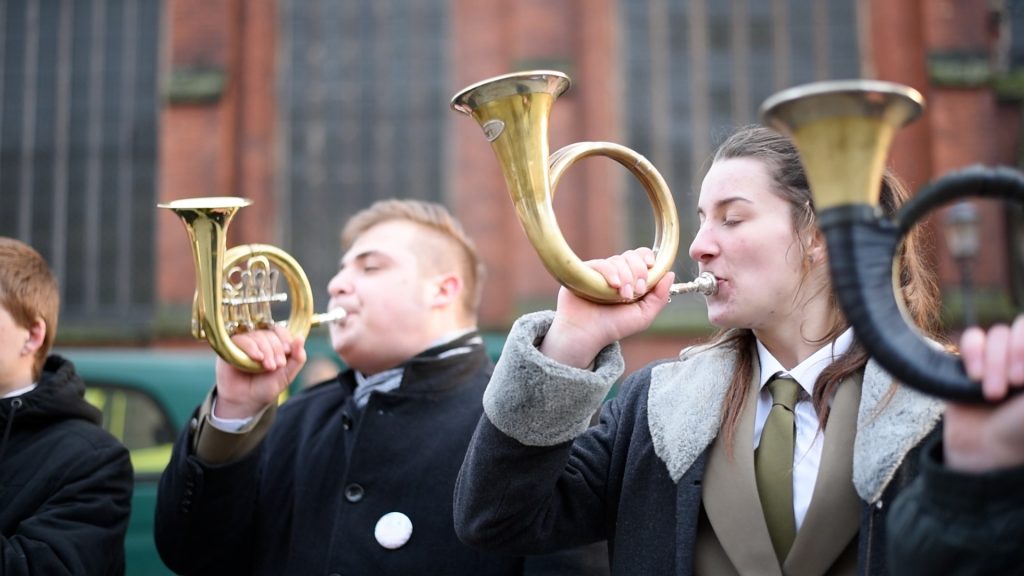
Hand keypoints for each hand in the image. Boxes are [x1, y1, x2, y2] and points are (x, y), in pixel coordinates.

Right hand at [213, 325, 307, 418]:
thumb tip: (301, 338)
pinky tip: (257, 358)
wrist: (245, 401)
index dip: (285, 338)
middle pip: (270, 333)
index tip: (288, 351)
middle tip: (276, 366)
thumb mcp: (286, 375)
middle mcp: (258, 340)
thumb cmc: (265, 387)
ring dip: (266, 350)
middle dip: (276, 349)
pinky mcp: (230, 348)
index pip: (280, 331)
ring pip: (257, 336)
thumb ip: (297, 358)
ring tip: (268, 367)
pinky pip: (241, 339)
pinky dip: (251, 347)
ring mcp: (244, 343)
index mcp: (273, 344)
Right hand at [540, 248, 673, 367]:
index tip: (651, 268)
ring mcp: (600, 272)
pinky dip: (611, 273)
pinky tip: (614, 286)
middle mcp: (616, 273)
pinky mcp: (585, 272)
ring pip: (618, 260)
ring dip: (626, 277)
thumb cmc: (613, 327)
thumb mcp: (643, 315)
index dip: (647, 259)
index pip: (641, 257)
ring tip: (622, 296)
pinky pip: (602, 263)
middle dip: (639, 272)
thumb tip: (670, 274)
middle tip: (636, 292)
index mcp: (631, 279)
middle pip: (632, 256)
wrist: (586, 334)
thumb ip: (659, 297)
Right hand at [943, 316, 1023, 471]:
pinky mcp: (971, 361)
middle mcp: (1023, 357)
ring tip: (991, 393)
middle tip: (1013, 384)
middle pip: (1018, 327)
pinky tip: (973, 377)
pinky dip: (973, 354)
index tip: (1023, 378)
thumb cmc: (1022, 429)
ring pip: (995, 334)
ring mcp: (999, 357)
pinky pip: (972, 338)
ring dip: (992, 363)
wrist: (987, 449)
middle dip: (1013, 354)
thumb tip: (1020, 364)